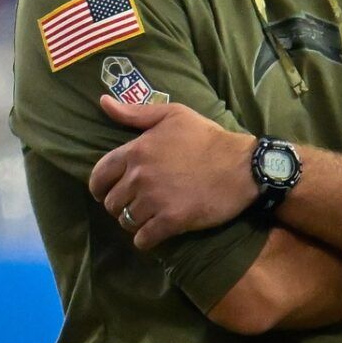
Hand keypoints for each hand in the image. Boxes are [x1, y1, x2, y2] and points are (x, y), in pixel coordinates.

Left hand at [88, 97, 257, 248]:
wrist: (242, 166)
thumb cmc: (207, 137)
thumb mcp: (172, 115)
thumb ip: (135, 112)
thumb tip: (104, 102)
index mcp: (136, 151)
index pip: (99, 175)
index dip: (99, 187)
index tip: (106, 192)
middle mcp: (140, 176)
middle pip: (111, 202)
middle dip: (120, 205)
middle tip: (134, 205)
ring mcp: (155, 200)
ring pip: (126, 221)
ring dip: (133, 222)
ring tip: (146, 218)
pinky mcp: (172, 221)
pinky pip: (143, 239)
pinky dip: (145, 240)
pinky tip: (154, 234)